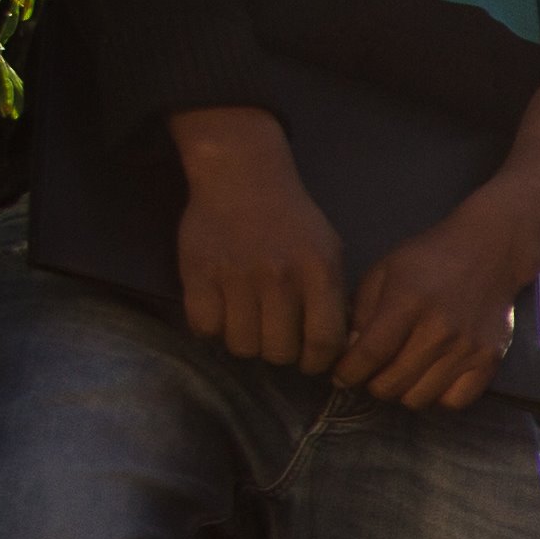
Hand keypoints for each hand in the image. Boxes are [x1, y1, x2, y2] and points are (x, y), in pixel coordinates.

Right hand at [169, 111, 345, 370]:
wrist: (243, 176)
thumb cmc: (292, 221)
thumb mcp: (329, 251)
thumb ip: (335, 298)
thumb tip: (340, 350)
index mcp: (318, 272)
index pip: (324, 342)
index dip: (317, 362)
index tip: (309, 360)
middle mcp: (280, 277)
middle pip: (280, 352)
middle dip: (279, 351)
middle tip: (274, 335)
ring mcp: (237, 276)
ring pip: (241, 345)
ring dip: (244, 340)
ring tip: (246, 320)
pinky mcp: (198, 274)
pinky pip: (205, 328)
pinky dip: (211, 327)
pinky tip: (220, 310)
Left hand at [333, 209, 539, 409]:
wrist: (490, 250)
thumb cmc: (429, 258)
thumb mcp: (384, 271)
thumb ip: (361, 312)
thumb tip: (349, 353)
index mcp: (408, 302)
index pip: (369, 355)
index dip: (348, 373)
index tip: (341, 376)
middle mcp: (439, 329)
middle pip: (391, 384)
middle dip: (372, 384)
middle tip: (373, 373)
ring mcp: (467, 347)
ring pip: (419, 399)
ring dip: (403, 391)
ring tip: (401, 374)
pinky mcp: (489, 359)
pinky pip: (454, 402)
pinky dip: (437, 397)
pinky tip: (431, 378)